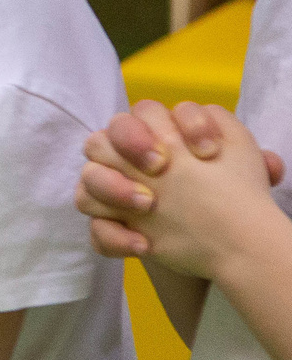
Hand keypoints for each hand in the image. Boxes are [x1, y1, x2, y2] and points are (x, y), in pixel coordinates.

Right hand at [81, 102, 277, 280]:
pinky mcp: (113, 228)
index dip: (174, 124)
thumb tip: (271, 165)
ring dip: (113, 188)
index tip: (206, 152)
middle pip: (102, 137)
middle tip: (159, 167)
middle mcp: (129, 163)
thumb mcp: (247, 170)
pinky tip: (144, 246)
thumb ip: (252, 154)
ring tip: (147, 206)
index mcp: (160, 137)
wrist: (230, 245)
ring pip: (88, 179)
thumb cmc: (232, 198)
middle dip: (128, 144)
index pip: (146, 112)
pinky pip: (95, 229)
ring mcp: (116, 195)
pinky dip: (114, 236)